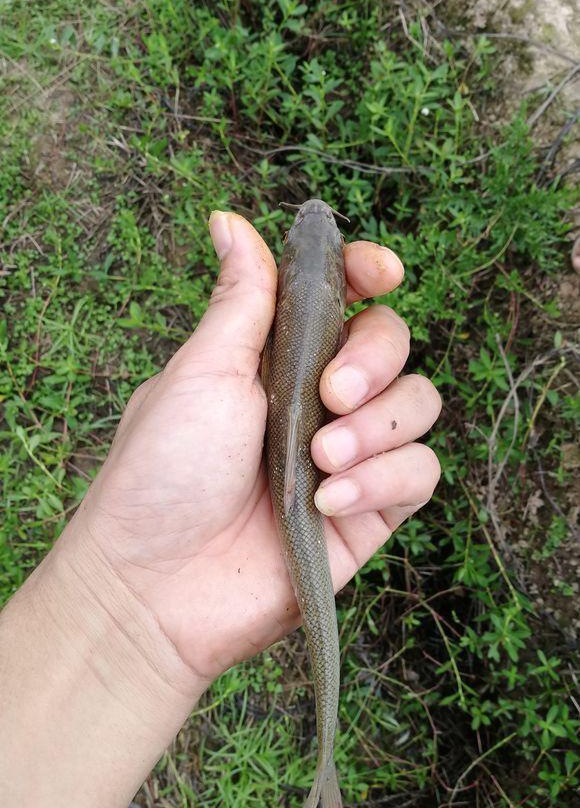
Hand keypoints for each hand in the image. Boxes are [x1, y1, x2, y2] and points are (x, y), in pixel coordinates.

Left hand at [68, 211, 440, 687]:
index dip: (370, 275)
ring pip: (420, 405)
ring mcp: (347, 456)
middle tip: (330, 393)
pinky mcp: (369, 512)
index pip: (345, 297)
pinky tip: (328, 502)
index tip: (384, 273)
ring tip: (321, 461)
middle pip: (394, 344)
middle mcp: (318, 400)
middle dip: (375, 359)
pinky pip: (419, 473)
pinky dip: (382, 481)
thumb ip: (242, 299)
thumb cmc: (160, 475)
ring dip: (378, 427)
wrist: (155, 589)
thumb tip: (228, 219)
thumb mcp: (200, 371)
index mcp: (274, 357)